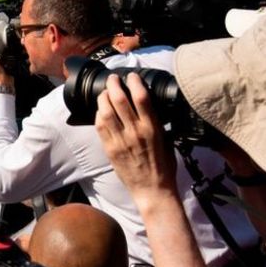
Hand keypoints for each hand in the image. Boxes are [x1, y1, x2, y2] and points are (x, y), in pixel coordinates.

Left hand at [94, 74, 176, 206]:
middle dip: (114, 84)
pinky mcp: (110, 149)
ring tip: (105, 92)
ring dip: (103, 97)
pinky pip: (100, 127)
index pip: (141, 97)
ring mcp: (121, 141)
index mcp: (153, 128)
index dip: (134, 82)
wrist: (153, 190)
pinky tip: (101, 110)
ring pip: (106, 111)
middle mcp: (135, 132)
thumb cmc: (164, 167)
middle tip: (113, 78)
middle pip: (119, 100)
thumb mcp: (167, 140)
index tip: (132, 76)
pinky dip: (99, 114)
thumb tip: (150, 106)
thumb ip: (157, 122)